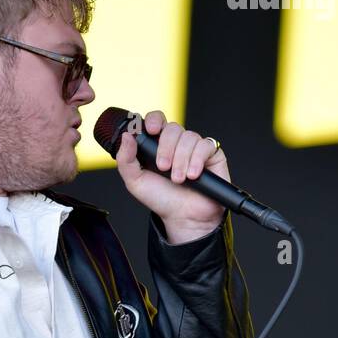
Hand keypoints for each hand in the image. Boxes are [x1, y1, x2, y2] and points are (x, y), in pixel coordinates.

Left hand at [116, 110, 228, 243]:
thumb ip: (126, 160)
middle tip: (163, 168)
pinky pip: (204, 145)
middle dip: (166, 148)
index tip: (151, 130)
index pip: (157, 120)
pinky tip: (193, 175)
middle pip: (172, 128)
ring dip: (181, 159)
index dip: (154, 120)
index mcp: (157, 144)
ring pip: (188, 137)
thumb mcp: (135, 182)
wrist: (184, 217)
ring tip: (179, 179)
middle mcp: (176, 143)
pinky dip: (197, 160)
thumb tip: (127, 135)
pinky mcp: (211, 153)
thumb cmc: (161, 199)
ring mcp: (194, 147)